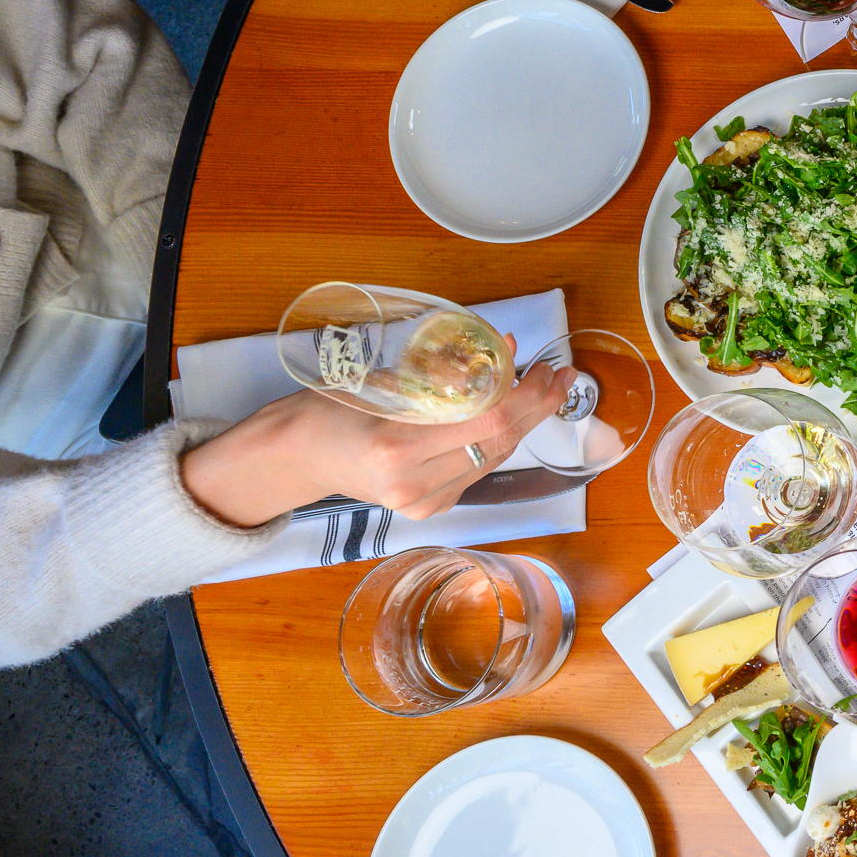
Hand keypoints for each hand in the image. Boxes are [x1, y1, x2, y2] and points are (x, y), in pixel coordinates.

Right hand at [182, 351, 574, 526]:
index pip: (486, 424)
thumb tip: (502, 348)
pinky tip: (511, 415)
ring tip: (543, 389)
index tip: (542, 367)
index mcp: (396, 447)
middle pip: (499, 443)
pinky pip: (478, 469)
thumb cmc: (331, 409)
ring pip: (495, 458)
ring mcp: (422, 502)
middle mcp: (413, 484)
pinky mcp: (429, 508)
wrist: (297, 457)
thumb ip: (442, 372)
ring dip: (524, 422)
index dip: (524, 394)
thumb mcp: (383, 381)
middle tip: (559, 375)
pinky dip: (498, 440)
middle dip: (537, 406)